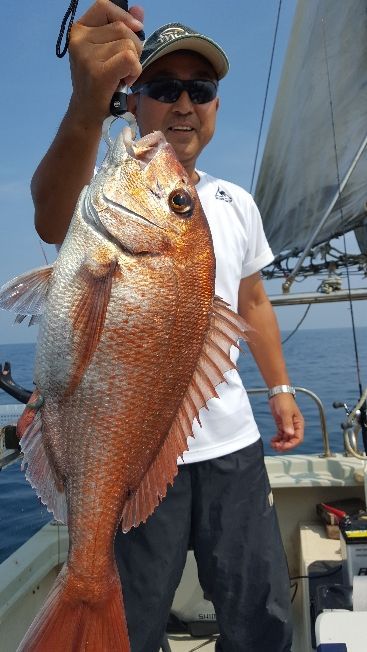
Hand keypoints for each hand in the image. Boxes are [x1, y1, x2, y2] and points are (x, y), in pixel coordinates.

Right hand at [68, 0, 143, 124]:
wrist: (87, 111)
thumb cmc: (99, 81)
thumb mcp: (108, 51)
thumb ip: (122, 28)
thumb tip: (139, 10)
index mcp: (79, 30)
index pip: (103, 6)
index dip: (123, 15)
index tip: (136, 28)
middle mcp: (79, 39)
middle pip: (122, 28)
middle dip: (134, 46)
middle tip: (125, 66)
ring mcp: (87, 56)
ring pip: (128, 45)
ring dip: (134, 63)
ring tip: (122, 75)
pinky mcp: (98, 72)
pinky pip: (129, 58)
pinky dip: (134, 70)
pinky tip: (125, 80)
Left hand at [269, 393, 303, 451]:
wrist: (278, 393)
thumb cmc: (284, 401)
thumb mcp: (285, 412)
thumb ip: (287, 423)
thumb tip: (289, 434)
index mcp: (299, 424)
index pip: (298, 438)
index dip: (291, 445)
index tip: (283, 446)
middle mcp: (294, 426)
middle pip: (292, 441)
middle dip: (285, 446)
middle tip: (276, 447)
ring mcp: (288, 426)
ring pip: (285, 439)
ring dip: (280, 444)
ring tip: (273, 445)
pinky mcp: (281, 425)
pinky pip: (281, 435)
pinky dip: (277, 439)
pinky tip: (272, 440)